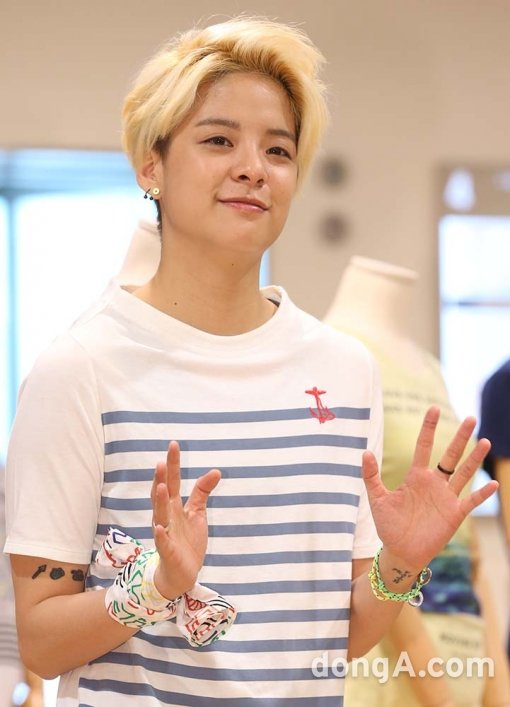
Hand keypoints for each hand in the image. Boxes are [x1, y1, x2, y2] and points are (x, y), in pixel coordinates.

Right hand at [150, 441, 220, 598]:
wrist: (182, 572)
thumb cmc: (187, 540)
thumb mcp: (198, 512)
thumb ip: (202, 491)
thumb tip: (216, 470)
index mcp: (174, 505)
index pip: (172, 480)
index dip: (173, 463)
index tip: (173, 444)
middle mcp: (166, 516)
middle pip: (162, 494)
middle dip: (161, 479)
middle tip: (161, 461)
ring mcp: (165, 533)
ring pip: (160, 515)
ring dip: (159, 501)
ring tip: (161, 486)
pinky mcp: (168, 551)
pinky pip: (162, 542)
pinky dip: (161, 535)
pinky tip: (159, 527)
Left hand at [362, 406, 497, 572]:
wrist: (400, 552)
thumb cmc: (388, 525)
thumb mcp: (377, 499)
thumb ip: (371, 476)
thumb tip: (365, 452)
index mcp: (416, 477)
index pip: (424, 446)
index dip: (428, 428)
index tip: (433, 408)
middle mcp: (434, 483)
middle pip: (450, 455)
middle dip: (460, 437)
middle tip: (471, 418)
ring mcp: (446, 498)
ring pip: (463, 473)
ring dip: (474, 459)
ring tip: (485, 441)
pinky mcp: (454, 514)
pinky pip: (470, 501)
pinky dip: (481, 493)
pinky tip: (492, 483)